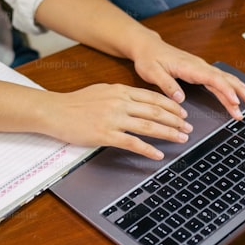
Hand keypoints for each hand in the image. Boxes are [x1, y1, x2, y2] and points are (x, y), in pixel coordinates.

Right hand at [40, 83, 191, 159]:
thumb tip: (138, 101)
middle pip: (155, 111)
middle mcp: (120, 102)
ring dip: (168, 133)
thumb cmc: (76, 102)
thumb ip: (121, 94)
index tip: (183, 112)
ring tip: (181, 138)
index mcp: (120, 90)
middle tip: (188, 127)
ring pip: (148, 126)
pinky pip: (132, 143)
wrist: (55, 111)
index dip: (171, 106)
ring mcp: (113, 119)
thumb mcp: (103, 90)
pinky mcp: (106, 135)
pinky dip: (148, 149)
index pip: (153, 98)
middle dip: (176, 120)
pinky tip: (158, 154)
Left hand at [127, 32, 244, 121]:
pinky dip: (228, 86)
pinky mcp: (198, 70)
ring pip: (222, 78)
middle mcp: (198, 65)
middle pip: (223, 78)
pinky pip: (217, 79)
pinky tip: (236, 92)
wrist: (147, 46)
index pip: (212, 78)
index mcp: (189, 66)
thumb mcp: (152, 72)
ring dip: (236, 89)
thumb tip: (180, 98)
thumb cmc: (149, 58)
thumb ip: (166, 84)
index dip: (225, 90)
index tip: (235, 101)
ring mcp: (200, 67)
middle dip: (237, 91)